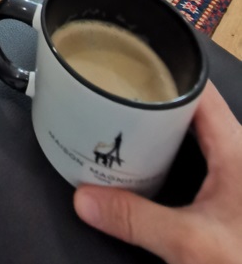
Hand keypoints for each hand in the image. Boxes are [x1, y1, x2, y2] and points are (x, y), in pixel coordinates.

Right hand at [73, 83, 241, 263]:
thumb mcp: (188, 243)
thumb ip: (134, 218)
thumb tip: (84, 198)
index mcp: (236, 146)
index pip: (198, 89)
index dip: (165, 72)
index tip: (129, 66)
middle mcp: (240, 150)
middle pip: (193, 109)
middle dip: (155, 101)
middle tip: (115, 96)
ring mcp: (238, 170)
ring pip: (197, 133)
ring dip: (164, 129)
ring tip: (124, 123)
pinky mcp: (235, 191)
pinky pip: (201, 155)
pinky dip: (174, 152)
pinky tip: (150, 161)